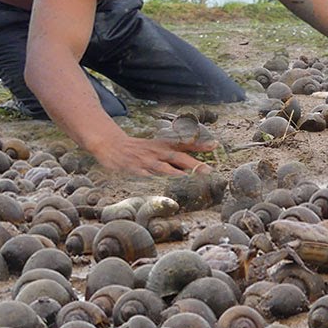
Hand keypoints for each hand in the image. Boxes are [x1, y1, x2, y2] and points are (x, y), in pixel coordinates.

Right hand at [90, 134, 214, 176]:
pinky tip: (157, 183)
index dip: (200, 145)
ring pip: (161, 167)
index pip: (185, 144)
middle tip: (208, 170)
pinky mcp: (132, 168)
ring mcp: (145, 161)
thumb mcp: (158, 148)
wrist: (112, 144)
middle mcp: (157, 152)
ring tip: (186, 178)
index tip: (215, 145)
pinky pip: (143, 175)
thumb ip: (175, 156)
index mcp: (163, 146)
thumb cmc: (139, 149)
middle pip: (177, 157)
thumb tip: (195, 166)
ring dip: (174, 173)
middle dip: (192, 164)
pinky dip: (150, 178)